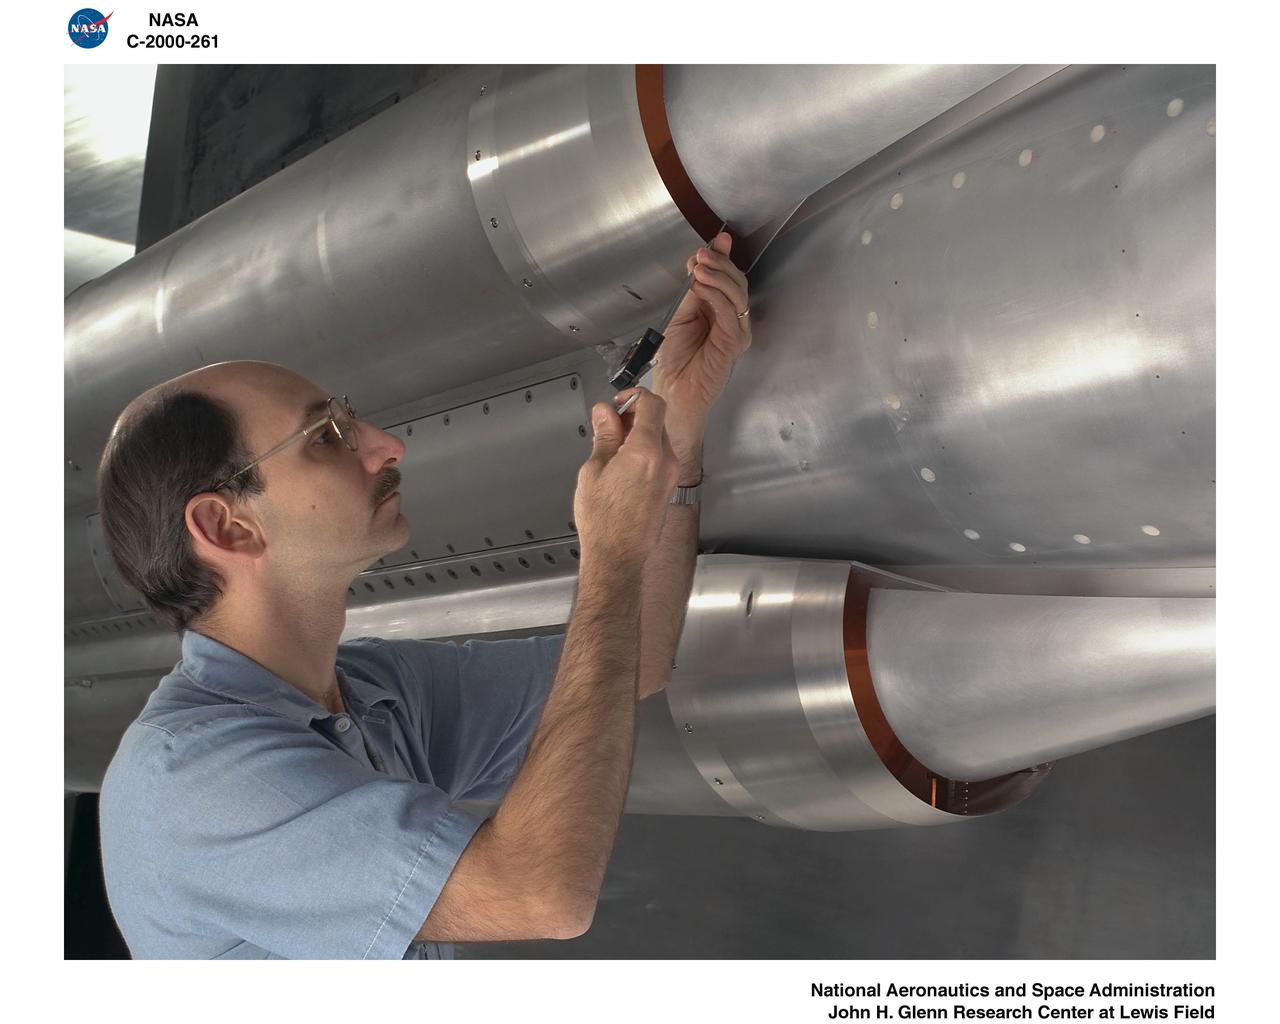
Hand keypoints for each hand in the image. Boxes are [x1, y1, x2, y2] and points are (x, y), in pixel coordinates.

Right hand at [573, 388, 681, 573]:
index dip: (634, 396)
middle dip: (634, 415)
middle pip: (657, 420)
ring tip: (612, 447)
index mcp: (646, 451)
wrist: (618, 556)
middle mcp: (665, 461)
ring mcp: (670, 475)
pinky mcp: (668, 487)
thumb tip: (604, 414)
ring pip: (659, 438)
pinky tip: (622, 464)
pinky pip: (660, 457)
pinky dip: (644, 451)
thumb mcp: (593, 470)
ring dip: (638, 433)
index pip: (652, 404)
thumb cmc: (604, 522)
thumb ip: (604, 436)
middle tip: (609, 424)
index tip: (618, 402)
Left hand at [652, 231, 752, 468]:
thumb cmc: (675, 357)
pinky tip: (702, 287)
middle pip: (737, 282)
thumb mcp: (680, 313)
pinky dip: (717, 296)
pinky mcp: (734, 343)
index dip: (723, 257)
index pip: (728, 277)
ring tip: (699, 268)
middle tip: (701, 255)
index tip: (717, 240)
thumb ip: (692, 289)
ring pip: (737, 294)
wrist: (674, 389)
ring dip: (718, 276)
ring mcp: (737, 330)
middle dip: (720, 264)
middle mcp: (733, 318)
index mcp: (721, 308)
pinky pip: (730, 313)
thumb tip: (699, 259)